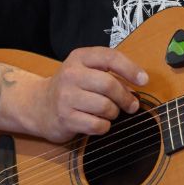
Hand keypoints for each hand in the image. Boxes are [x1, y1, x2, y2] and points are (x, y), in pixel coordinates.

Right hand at [23, 46, 147, 141]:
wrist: (39, 106)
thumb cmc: (72, 87)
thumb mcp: (86, 71)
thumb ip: (110, 73)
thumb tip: (138, 85)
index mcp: (79, 57)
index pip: (110, 57)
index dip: (131, 69)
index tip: (144, 80)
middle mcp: (70, 74)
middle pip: (109, 85)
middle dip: (126, 98)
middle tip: (132, 105)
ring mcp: (66, 97)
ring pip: (105, 107)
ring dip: (114, 113)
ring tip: (110, 112)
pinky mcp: (65, 118)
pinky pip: (97, 125)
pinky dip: (104, 126)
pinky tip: (99, 122)